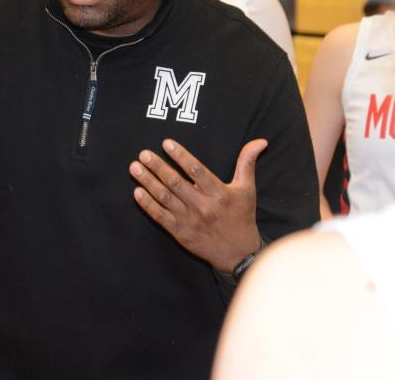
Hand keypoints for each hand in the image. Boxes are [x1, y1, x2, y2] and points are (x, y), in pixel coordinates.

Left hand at [130, 138, 267, 271]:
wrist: (238, 254)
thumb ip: (247, 163)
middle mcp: (203, 206)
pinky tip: (137, 192)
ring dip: (148, 182)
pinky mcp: (180, 233)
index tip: (166, 143)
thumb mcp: (247, 189)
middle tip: (143, 154)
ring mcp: (190, 220)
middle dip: (157, 167)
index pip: (196, 170)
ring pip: (165, 198)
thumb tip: (259, 141)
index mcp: (219, 193)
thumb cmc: (242, 217)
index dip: (180, 155)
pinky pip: (160, 217)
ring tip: (134, 168)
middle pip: (176, 183)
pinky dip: (148, 205)